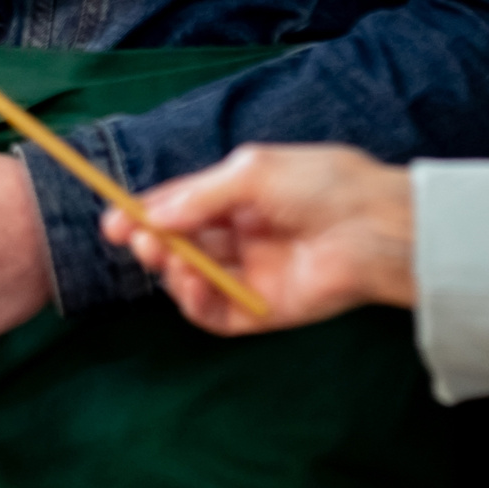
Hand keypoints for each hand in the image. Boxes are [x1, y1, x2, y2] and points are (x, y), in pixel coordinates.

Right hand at [101, 143, 415, 335]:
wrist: (376, 228)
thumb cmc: (323, 186)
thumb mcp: (252, 172)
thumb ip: (199, 195)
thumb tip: (152, 215)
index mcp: (241, 199)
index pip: (183, 209)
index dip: (146, 215)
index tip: (113, 222)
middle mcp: (243, 238)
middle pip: (182, 246)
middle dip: (153, 243)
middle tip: (138, 241)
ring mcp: (253, 275)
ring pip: (193, 281)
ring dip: (170, 271)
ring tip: (165, 258)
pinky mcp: (265, 311)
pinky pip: (217, 315)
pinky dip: (194, 303)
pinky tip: (190, 283)